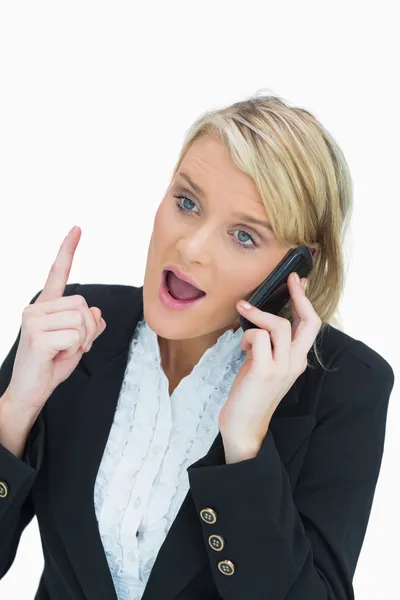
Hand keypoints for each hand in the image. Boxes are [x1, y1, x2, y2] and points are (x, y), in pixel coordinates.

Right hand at [5, 226, 106, 415]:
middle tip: (75, 345)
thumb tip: (97, 312)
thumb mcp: (77, 342)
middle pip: (83, 304)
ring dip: (83, 340)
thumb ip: (88, 325)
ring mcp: (33, 321)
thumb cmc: (51, 365)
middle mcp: (36, 309)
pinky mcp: (37, 337)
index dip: (67, 251)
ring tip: (64, 351)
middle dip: (88, 329)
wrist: (30, 392)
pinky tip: (57, 357)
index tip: (76, 229)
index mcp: (45, 307)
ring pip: (82, 320)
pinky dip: (74, 350)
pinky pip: (76, 336)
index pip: (57, 274)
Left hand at [218, 273, 321, 457]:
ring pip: (280, 325)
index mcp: (298, 360)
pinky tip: (242, 348)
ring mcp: (282, 367)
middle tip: (288, 280)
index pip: (311, 325)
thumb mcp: (264, 363)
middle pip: (308, 322)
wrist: (244, 425)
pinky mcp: (264, 371)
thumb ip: (269, 345)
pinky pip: (259, 337)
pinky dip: (248, 335)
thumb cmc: (251, 392)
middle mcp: (296, 362)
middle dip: (298, 296)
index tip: (299, 281)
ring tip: (245, 319)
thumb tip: (262, 319)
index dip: (305, 300)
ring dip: (259, 316)